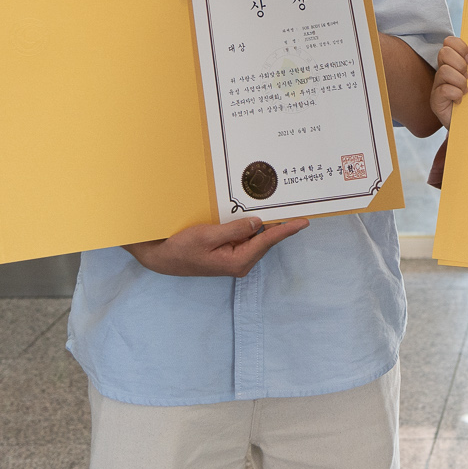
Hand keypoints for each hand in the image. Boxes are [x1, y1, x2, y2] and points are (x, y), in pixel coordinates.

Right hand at [124, 217, 307, 276]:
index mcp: (238, 261)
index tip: (304, 222)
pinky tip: (252, 215)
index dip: (286, 229)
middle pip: (265, 239)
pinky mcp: (231, 255)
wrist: (164, 258)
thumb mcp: (207, 235)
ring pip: (257, 238)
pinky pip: (247, 239)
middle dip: (277, 224)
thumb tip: (259, 222)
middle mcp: (241, 263)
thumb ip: (235, 230)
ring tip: (274, 207)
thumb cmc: (182, 248)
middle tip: (290, 205)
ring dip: (263, 225)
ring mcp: (236, 260)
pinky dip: (251, 227)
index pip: (268, 240)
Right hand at [429, 37, 467, 128]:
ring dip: (459, 82)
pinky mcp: (435, 100)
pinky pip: (444, 89)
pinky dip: (455, 94)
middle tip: (467, 77)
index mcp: (453, 62)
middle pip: (444, 52)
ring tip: (465, 91)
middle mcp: (443, 71)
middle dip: (459, 64)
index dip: (461, 47)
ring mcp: (437, 86)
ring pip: (444, 71)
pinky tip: (460, 100)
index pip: (450, 42)